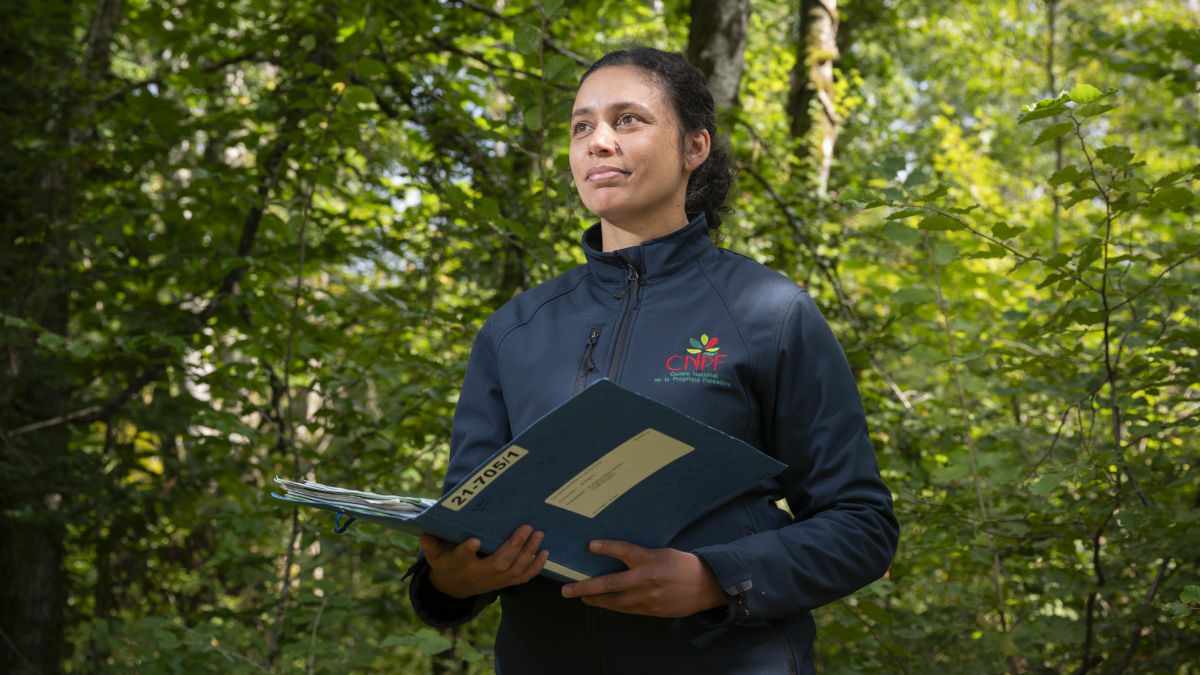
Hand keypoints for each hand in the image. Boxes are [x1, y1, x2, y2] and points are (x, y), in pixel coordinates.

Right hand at [420, 524, 547, 598]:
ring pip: (515, 570)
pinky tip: (545, 553)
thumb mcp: (435, 555)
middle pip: (499, 563)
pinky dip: (535, 567)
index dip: (467, 550)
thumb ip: (432, 545)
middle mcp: (479, 575)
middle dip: (514, 546)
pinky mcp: (504, 583)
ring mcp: (494, 581)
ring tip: (539, 535)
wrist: (454, 588)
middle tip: (527, 527)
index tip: (474, 540)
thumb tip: (423, 533)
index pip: (461, 558)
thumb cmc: (446, 563)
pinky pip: (522, 578)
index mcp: (459, 565)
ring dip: (529, 553)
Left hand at [559, 540, 725, 617]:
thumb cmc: (681, 565)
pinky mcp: (649, 611)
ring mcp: (647, 598)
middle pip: (610, 584)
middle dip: (585, 588)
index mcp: (650, 560)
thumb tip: (616, 555)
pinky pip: (625, 609)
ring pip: (614, 602)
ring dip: (595, 600)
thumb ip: (639, 556)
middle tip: (567, 590)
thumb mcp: (661, 552)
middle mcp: (646, 580)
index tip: (590, 545)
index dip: (607, 547)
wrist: (705, 587)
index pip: (625, 551)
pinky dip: (612, 605)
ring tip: (580, 597)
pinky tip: (602, 603)